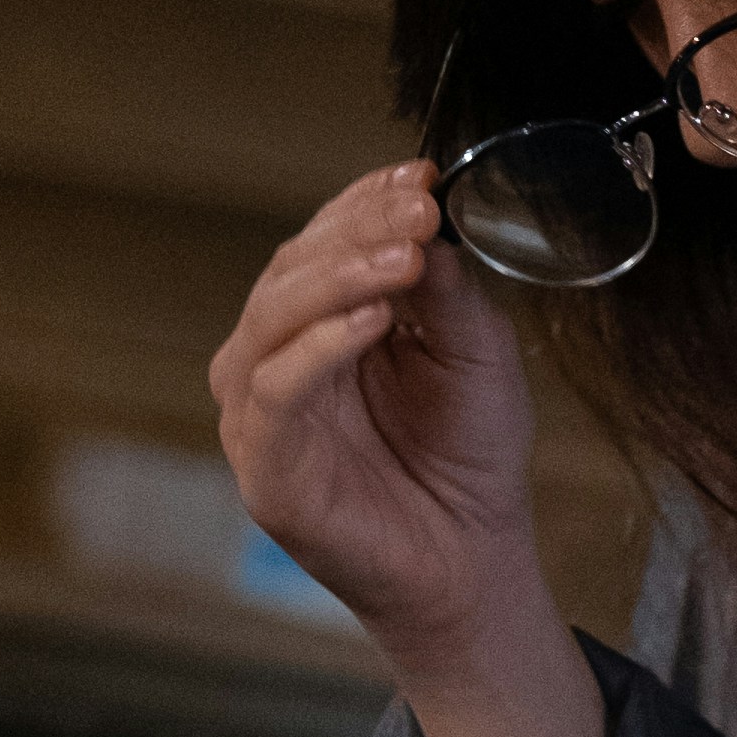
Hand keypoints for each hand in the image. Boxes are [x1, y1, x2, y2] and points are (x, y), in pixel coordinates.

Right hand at [209, 164, 543, 651]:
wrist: (472, 561)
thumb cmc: (468, 458)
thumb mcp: (474, 354)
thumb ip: (446, 291)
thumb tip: (424, 221)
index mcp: (319, 325)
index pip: (322, 242)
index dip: (364, 201)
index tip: (421, 175)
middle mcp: (277, 360)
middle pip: (291, 269)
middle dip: (356, 231)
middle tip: (417, 211)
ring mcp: (262, 413)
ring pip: (272, 318)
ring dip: (339, 278)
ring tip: (403, 259)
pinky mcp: (265, 467)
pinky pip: (274, 391)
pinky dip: (318, 348)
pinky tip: (372, 322)